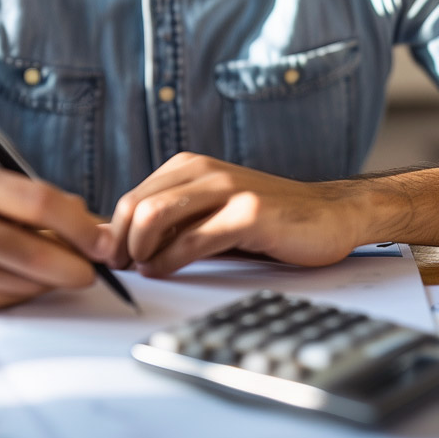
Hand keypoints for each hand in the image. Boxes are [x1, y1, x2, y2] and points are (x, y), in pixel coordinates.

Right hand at [0, 165, 108, 312]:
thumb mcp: (5, 190)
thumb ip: (51, 205)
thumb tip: (100, 234)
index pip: (40, 203)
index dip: (80, 226)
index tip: (104, 243)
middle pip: (31, 251)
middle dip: (74, 265)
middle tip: (94, 271)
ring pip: (23, 281)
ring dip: (54, 281)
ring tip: (66, 272)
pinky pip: (8, 299)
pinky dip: (31, 292)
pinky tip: (33, 281)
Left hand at [105, 152, 360, 276]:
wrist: (329, 215)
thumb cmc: (267, 220)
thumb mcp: (211, 215)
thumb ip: (171, 224)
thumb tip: (119, 244)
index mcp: (190, 167)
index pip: (132, 197)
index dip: (113, 233)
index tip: (109, 259)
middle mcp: (205, 171)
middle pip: (137, 205)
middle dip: (120, 243)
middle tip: (120, 269)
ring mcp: (227, 190)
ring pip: (156, 215)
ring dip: (140, 249)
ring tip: (143, 269)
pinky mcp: (248, 213)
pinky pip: (192, 239)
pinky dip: (169, 260)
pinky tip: (165, 269)